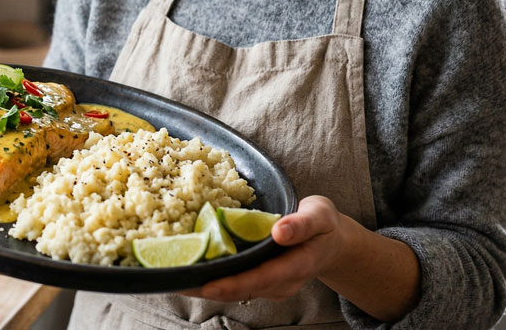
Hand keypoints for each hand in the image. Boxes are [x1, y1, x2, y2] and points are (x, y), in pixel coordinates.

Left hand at [185, 195, 346, 302]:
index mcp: (296, 266)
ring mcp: (270, 286)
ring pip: (234, 290)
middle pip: (240, 289)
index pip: (260, 278)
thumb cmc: (324, 226)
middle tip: (174, 280)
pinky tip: (190, 269)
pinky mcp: (261, 282)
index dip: (232, 283)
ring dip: (204, 286)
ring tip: (174, 275)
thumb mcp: (320, 216)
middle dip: (207, 288)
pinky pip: (235, 284)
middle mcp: (280, 283)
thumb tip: (278, 230)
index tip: (206, 285)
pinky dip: (212, 279)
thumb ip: (302, 224)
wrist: (331, 243)